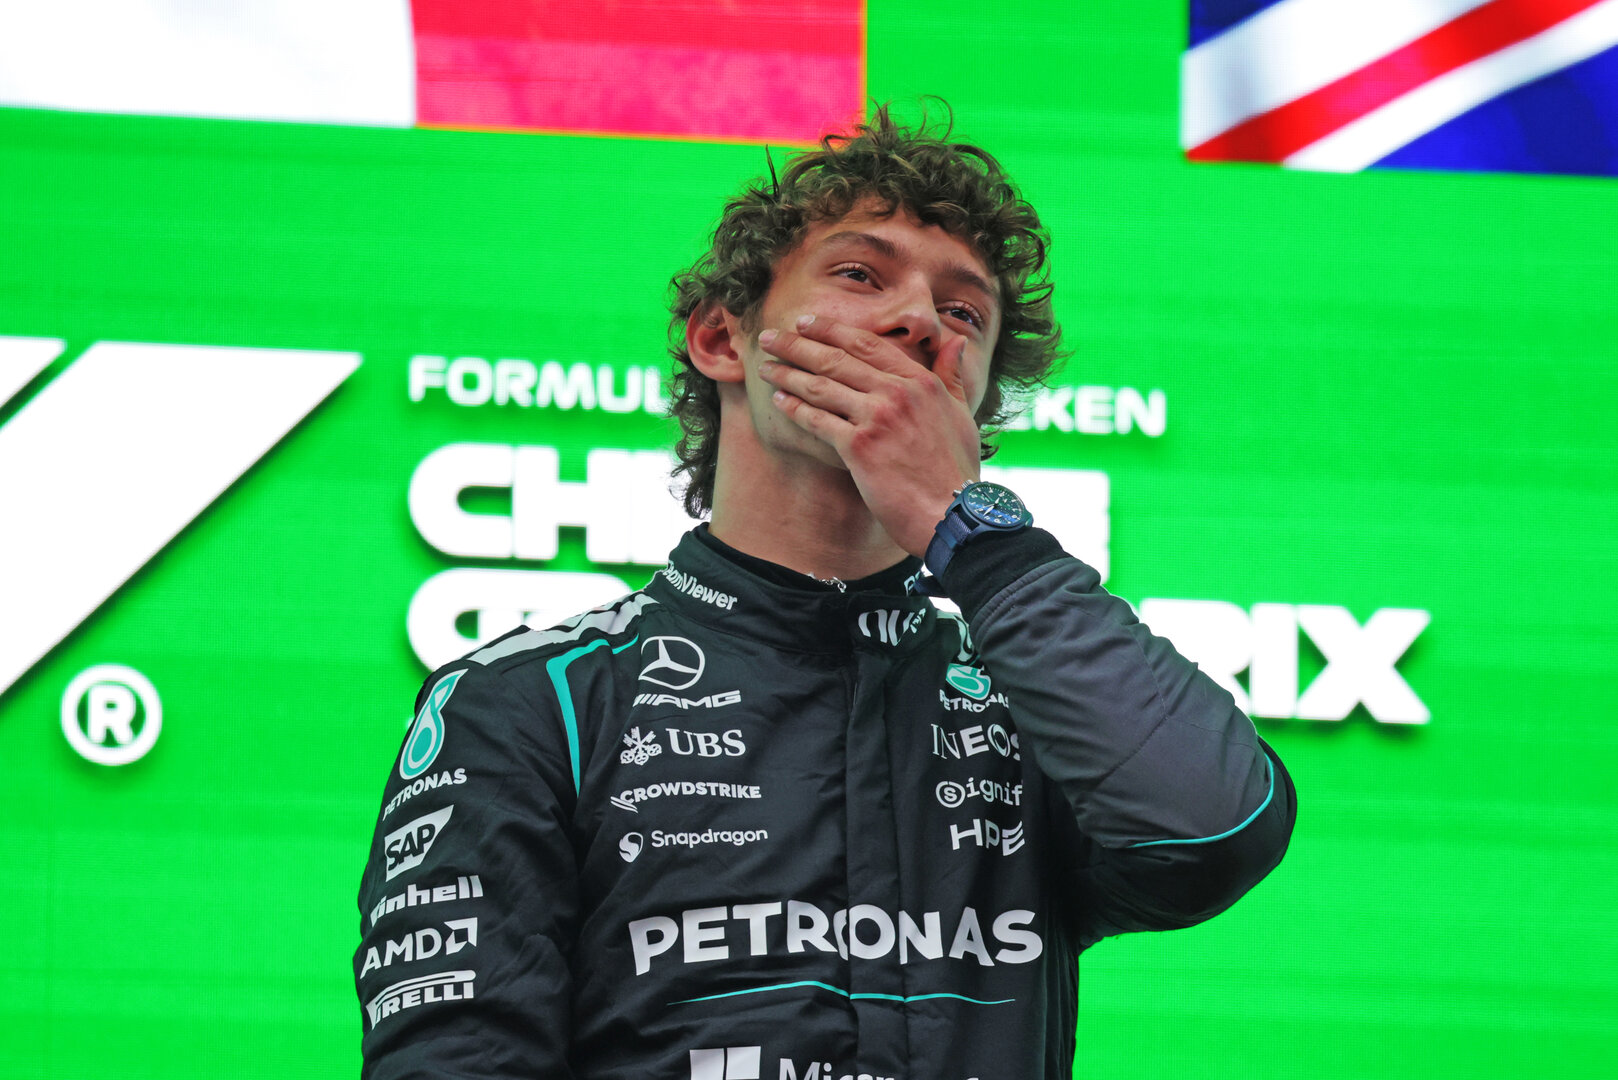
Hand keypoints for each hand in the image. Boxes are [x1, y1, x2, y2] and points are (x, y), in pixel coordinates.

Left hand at [756, 314, 980, 555]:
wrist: (952, 512)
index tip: (805, 323)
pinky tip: (779, 402)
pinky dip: (795, 409)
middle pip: (835, 359)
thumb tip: (958, 342)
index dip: (830, 330)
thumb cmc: (956, 468)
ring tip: (765, 368)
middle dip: (796, 345)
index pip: (866, 344)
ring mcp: (876, 418)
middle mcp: (896, 392)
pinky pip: (818, 421)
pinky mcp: (858, 447)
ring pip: (820, 387)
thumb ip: (952, 375)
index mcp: (920, 381)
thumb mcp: (961, 413)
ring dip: (787, 374)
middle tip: (769, 338)